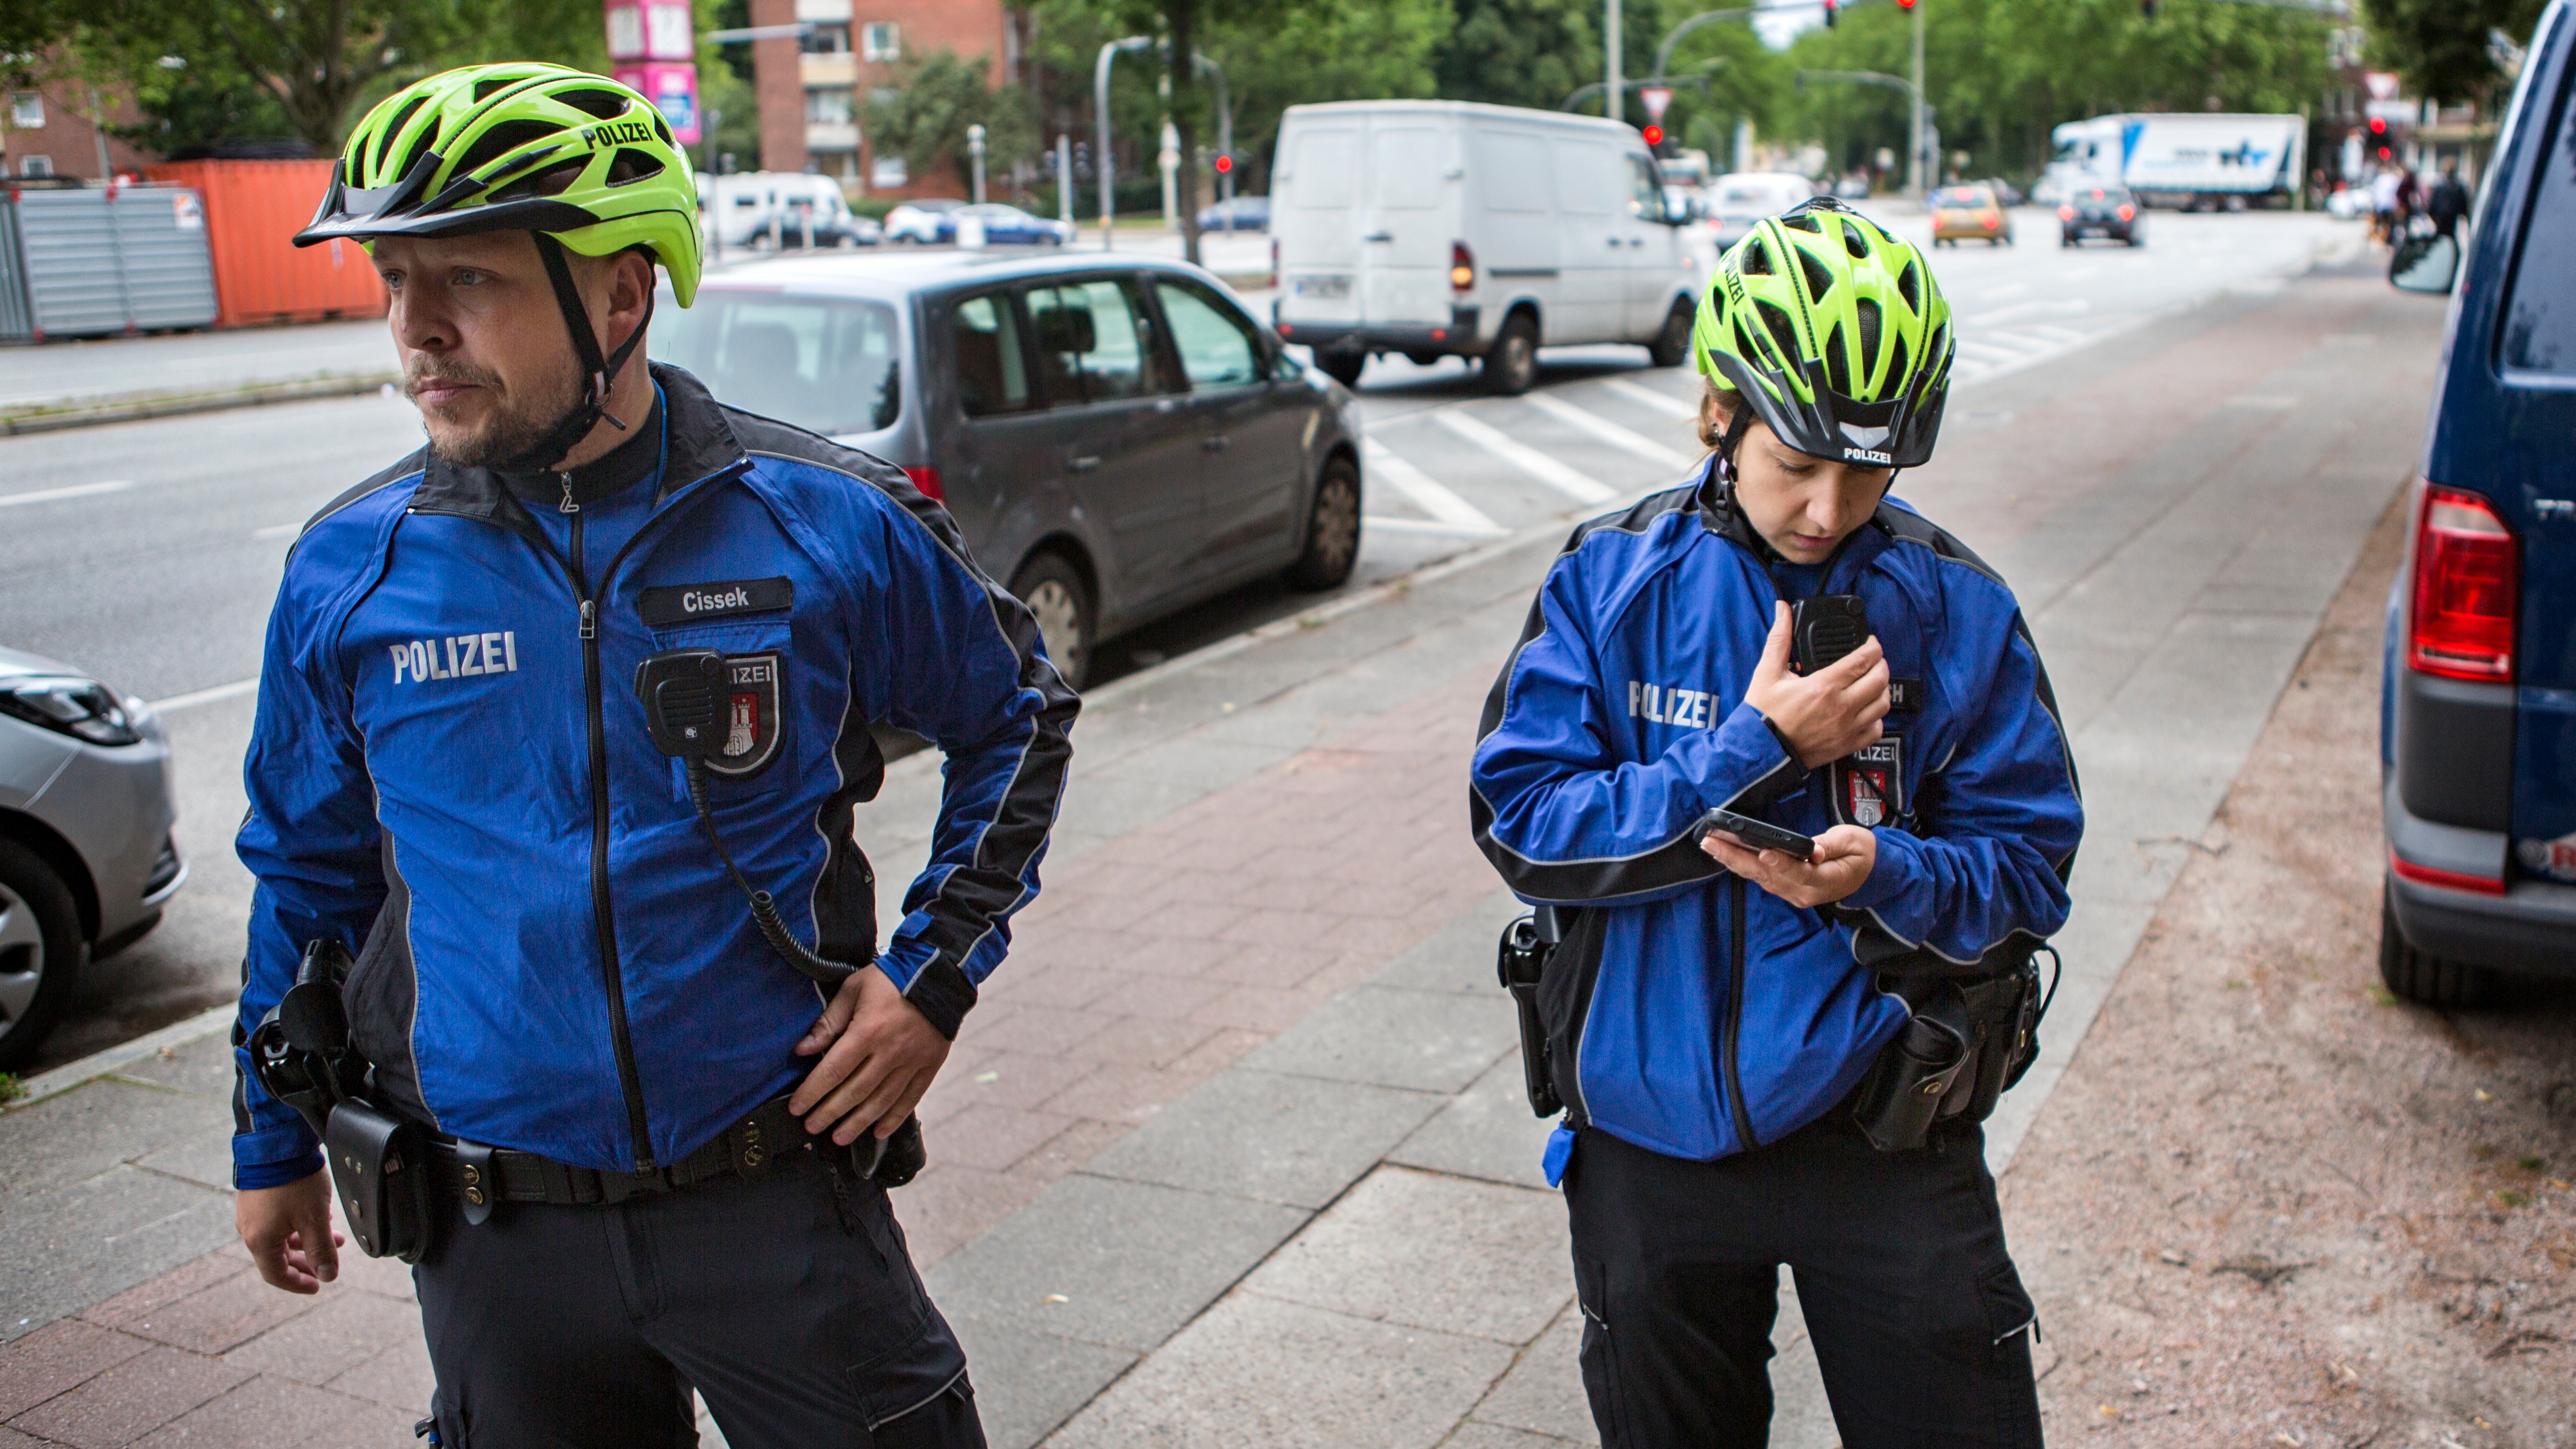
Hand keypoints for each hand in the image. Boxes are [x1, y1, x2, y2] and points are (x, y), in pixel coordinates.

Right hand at [237, 1169, 341, 1293]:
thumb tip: (328, 1276)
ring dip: (309, 1240)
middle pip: (279, 1257)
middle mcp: (250, 1229)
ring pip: (283, 1236)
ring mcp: (252, 1212)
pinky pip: (279, 1220)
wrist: (277, 1142)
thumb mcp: (314, 1219)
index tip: (317, 1286)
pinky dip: (299, 1224)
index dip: (298, 1283)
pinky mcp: (258, 1197)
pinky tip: (321, 1217)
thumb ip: (322, 1250)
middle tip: (328, 1263)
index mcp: (259, 1240)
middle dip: (308, 1261)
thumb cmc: (294, 1181)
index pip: (276, 1275)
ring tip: (335, 1236)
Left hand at [790, 965, 950, 1146]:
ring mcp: (912, 1061)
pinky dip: (894, 1118)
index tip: (797, 1107)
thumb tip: (803, 1049)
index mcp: (868, 1031)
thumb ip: (829, 1022)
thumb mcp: (853, 990)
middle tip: (812, 1127)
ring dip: (858, 1122)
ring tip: (839, 1137)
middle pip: (855, 1091)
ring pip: (882, 1101)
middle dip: (829, 1113)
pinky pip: (911, 1098)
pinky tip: (879, 1132)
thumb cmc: (890, 979)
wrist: (937, 974)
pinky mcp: (929, 1065)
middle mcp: (890, 1051)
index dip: (812, 1092)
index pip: (833, 1070)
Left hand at [1702, 823, 1877, 909]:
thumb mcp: (1853, 843)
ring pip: (1759, 878)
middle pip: (1768, 875)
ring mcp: (1793, 893)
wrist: (1867, 874)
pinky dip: (1741, 864)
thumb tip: (1814, 850)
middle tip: (1712, 842)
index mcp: (1825, 881)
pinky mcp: (1786, 889)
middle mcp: (1804, 892)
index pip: (1800, 872)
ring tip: (1710, 844)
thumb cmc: (1860, 853)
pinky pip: (1760, 878)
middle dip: (1737, 858)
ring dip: (1733, 860)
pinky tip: (1724, 852)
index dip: (1782, 863)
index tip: (1764, 852)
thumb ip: (1832, 846)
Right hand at [1740, 602, 1890, 768]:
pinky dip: (1876, 718)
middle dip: (1881, 664)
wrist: (1761, 751)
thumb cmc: (1764, 714)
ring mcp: (1847, 728)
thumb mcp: (1767, 673)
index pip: (1864, 659)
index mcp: (1824, 686)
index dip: (1873, 646)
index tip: (1870, 642)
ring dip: (1881, 689)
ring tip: (1871, 682)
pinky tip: (1865, 710)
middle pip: (1880, 678)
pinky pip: (1876, 730)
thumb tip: (1783, 611)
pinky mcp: (1847, 745)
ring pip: (1883, 703)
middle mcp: (1841, 707)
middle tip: (1872, 660)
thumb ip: (1780, 639)